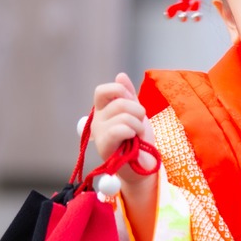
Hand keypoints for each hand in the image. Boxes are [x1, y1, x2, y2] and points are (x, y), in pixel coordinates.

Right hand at [92, 72, 157, 187]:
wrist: (143, 164)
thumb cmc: (138, 140)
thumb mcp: (137, 113)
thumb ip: (128, 94)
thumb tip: (120, 75)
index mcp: (103, 111)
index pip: (103, 90)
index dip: (120, 91)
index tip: (133, 102)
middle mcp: (97, 121)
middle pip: (120, 102)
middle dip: (138, 111)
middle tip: (139, 124)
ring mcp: (99, 134)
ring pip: (124, 115)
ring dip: (139, 124)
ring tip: (137, 135)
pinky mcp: (104, 147)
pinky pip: (120, 128)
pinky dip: (133, 131)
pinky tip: (133, 140)